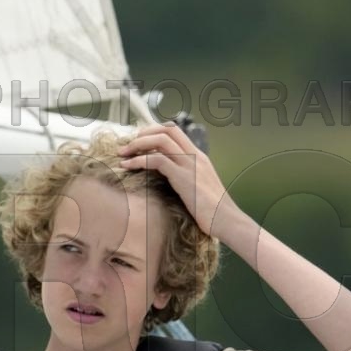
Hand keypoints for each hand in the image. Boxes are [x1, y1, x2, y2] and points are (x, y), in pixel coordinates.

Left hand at [118, 122, 240, 241]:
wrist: (228, 221)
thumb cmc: (213, 211)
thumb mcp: (199, 188)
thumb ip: (186, 178)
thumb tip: (168, 180)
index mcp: (198, 156)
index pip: (174, 131)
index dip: (153, 132)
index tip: (138, 142)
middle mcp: (195, 156)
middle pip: (166, 130)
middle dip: (142, 134)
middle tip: (126, 146)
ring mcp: (190, 164)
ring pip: (160, 140)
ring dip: (137, 144)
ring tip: (122, 154)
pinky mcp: (183, 177)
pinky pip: (157, 160)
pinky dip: (139, 160)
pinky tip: (128, 166)